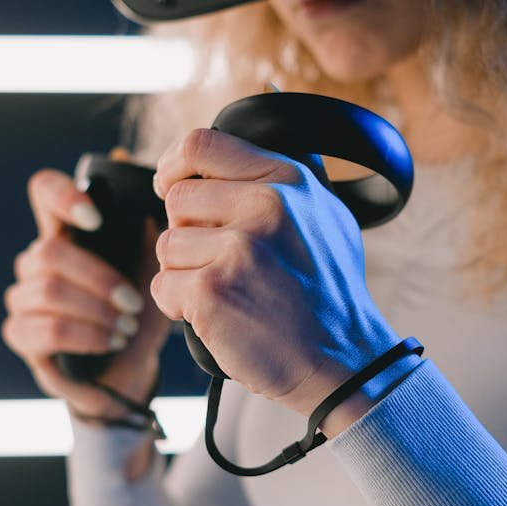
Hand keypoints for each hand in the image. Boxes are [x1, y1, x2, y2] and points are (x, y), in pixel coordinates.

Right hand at [2, 164, 170, 418]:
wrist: (131, 370)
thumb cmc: (139, 315)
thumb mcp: (155, 274)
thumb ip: (147, 235)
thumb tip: (145, 195)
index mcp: (67, 233)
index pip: (44, 191)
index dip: (62, 196)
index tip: (97, 220)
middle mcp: (36, 260)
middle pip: (50, 252)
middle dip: (100, 279)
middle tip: (134, 304)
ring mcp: (23, 297)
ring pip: (49, 291)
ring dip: (98, 311)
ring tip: (127, 328)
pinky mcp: (20, 334)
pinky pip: (48, 329)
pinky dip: (87, 336)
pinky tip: (111, 342)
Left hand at [151, 128, 395, 416]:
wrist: (342, 360)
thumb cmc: (329, 295)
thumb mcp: (326, 216)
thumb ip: (282, 182)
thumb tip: (230, 158)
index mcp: (288, 179)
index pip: (202, 145)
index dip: (173, 165)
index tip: (168, 184)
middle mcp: (265, 205)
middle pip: (176, 200)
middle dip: (188, 234)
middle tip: (225, 265)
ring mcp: (237, 247)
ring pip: (168, 245)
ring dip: (186, 274)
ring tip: (231, 294)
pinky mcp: (212, 290)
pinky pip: (163, 286)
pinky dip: (180, 307)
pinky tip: (218, 317)